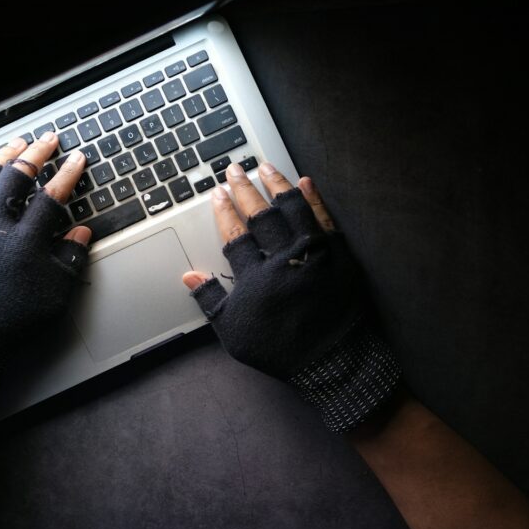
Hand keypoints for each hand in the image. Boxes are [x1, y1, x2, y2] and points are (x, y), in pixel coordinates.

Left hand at [0, 132, 91, 415]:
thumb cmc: (12, 321)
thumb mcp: (55, 294)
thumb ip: (71, 258)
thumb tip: (82, 231)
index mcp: (25, 240)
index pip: (52, 195)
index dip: (68, 174)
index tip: (78, 158)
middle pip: (17, 176)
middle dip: (37, 154)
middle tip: (49, 140)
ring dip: (2, 157)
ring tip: (16, 145)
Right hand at [182, 162, 400, 432]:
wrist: (333, 362)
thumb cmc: (280, 349)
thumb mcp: (235, 332)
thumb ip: (211, 301)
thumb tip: (189, 276)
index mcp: (256, 277)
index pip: (235, 234)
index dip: (224, 211)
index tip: (217, 193)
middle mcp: (284, 258)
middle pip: (261, 215)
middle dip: (244, 189)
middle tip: (235, 170)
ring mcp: (314, 253)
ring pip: (293, 208)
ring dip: (277, 185)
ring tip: (266, 167)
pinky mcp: (340, 254)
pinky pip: (325, 218)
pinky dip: (314, 198)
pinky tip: (305, 182)